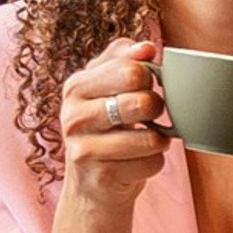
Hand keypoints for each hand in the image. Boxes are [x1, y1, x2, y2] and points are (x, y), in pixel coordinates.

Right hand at [58, 31, 170, 214]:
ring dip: (158, 139)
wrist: (91, 186)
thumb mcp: (104, 88)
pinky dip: (154, 163)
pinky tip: (136, 162)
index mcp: (75, 87)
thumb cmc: (105, 129)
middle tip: (148, 113)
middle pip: (142, 101)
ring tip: (144, 139)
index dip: (149, 77)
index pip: (130, 69)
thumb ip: (123, 60)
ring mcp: (84, 149)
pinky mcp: (102, 177)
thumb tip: (147, 47)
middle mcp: (74, 117)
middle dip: (156, 108)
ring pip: (151, 137)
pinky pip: (152, 162)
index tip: (143, 85)